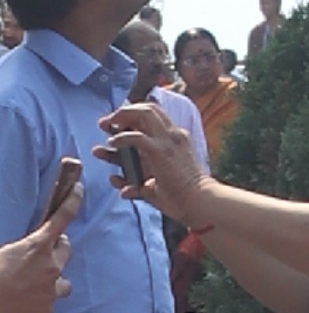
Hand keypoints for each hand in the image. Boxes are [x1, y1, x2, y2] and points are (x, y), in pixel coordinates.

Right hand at [0, 162, 75, 312]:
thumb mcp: (3, 249)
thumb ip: (23, 244)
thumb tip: (30, 245)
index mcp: (37, 246)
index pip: (62, 217)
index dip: (72, 200)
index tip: (79, 188)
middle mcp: (50, 266)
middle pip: (65, 249)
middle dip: (56, 247)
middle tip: (42, 252)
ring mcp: (51, 290)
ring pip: (63, 280)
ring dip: (54, 277)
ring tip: (37, 280)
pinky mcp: (46, 309)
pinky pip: (51, 300)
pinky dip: (43, 299)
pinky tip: (28, 299)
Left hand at [103, 103, 210, 223]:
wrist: (199, 202)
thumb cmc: (182, 198)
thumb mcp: (158, 187)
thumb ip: (140, 187)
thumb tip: (123, 191)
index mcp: (176, 140)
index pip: (154, 118)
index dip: (134, 117)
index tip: (116, 126)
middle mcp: (173, 135)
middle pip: (148, 109)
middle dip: (124, 112)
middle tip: (108, 122)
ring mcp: (167, 141)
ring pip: (144, 113)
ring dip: (121, 117)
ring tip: (105, 125)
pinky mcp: (160, 151)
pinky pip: (136, 136)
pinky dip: (121, 138)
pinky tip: (112, 142)